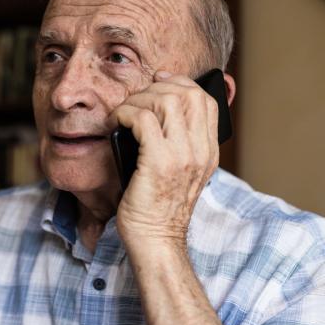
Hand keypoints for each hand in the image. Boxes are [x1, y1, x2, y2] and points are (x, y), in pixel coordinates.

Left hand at [111, 70, 219, 244]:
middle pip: (187, 93)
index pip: (205, 101)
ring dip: (138, 100)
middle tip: (133, 102)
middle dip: (155, 88)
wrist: (156, 241)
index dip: (180, 84)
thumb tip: (156, 113)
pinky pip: (143, 119)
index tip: (156, 85)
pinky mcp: (159, 162)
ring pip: (166, 100)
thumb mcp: (177, 173)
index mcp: (208, 152)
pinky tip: (115, 123)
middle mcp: (201, 151)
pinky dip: (125, 113)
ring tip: (123, 114)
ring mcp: (183, 156)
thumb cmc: (158, 208)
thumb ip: (176, 145)